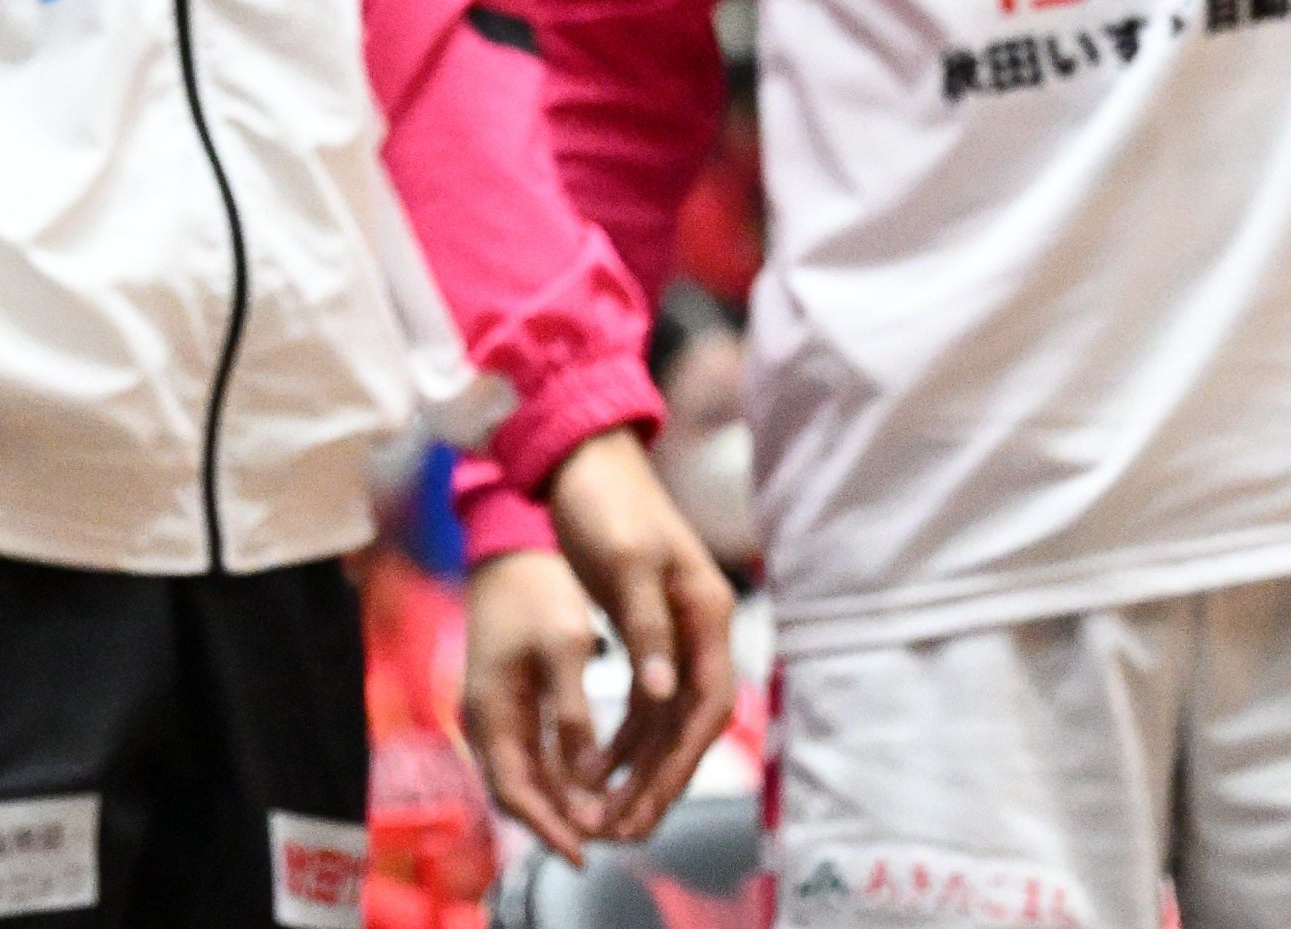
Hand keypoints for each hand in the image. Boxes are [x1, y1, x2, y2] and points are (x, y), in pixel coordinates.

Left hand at [465, 428, 737, 859]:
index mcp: (706, 612)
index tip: (648, 804)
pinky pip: (645, 701)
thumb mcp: (625, 564)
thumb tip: (665, 695)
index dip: (680, 762)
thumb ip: (647, 629)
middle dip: (661, 780)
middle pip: (690, 724)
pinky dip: (626, 738)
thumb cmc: (607, 504)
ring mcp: (674, 632)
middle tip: (624, 830)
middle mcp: (698, 628)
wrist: (583, 460)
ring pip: (667, 720)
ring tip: (607, 815)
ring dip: (641, 768)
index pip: (707, 705)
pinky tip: (597, 768)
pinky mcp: (646, 632)